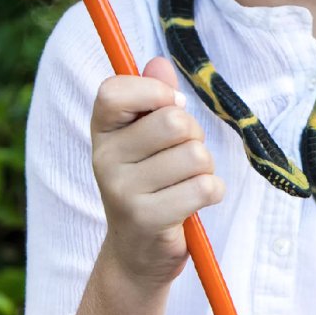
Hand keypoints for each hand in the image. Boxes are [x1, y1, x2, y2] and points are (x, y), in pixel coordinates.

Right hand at [89, 56, 225, 289]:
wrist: (138, 252)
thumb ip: (155, 97)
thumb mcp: (146, 137)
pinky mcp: (147, 218)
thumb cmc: (150, 181)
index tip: (169, 106)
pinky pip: (204, 187)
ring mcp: (122, 190)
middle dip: (194, 135)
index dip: (154, 92)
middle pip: (173, 121)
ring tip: (186, 181)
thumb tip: (159, 62)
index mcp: (102, 131)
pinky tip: (193, 202)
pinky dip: (212, 192)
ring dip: (205, 168)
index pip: (114, 90)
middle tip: (182, 155)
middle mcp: (104, 158)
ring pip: (195, 155)